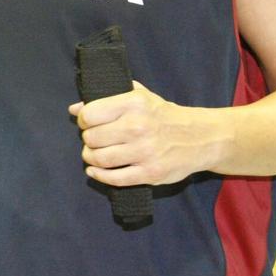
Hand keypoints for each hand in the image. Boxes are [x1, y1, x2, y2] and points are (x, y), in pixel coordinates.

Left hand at [68, 82, 225, 186]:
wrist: (201, 137)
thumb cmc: (163, 114)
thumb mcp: (139, 96)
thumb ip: (107, 99)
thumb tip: (74, 109)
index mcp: (134, 104)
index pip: (90, 115)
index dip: (84, 120)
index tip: (88, 123)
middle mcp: (138, 127)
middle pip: (92, 138)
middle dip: (88, 140)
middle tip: (93, 140)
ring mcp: (144, 152)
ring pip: (100, 158)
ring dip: (90, 157)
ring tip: (93, 154)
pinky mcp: (150, 173)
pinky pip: (115, 178)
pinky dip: (99, 175)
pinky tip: (95, 170)